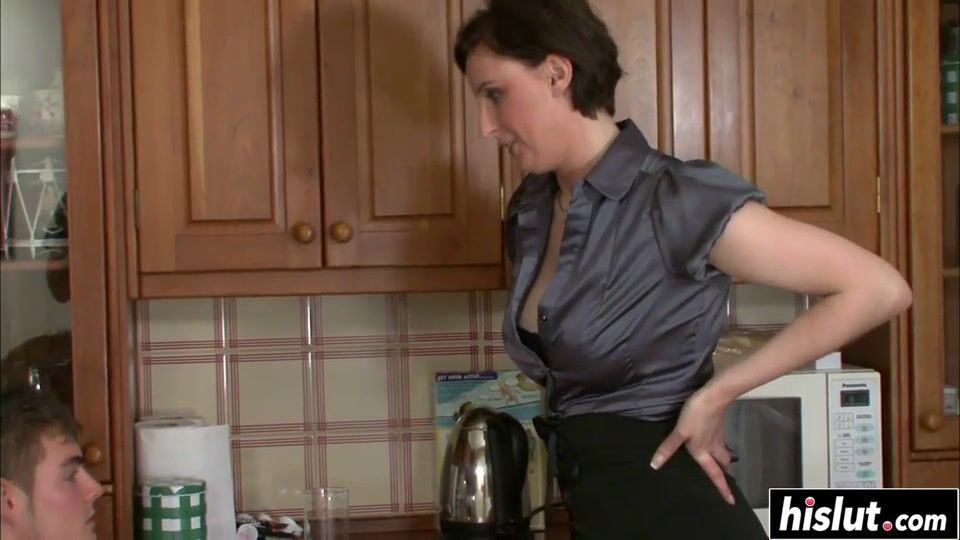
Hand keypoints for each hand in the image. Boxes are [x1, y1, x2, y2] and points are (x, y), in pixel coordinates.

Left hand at [649, 388, 736, 504]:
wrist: (713, 397)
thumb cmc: (696, 416)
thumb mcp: (680, 432)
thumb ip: (668, 448)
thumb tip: (655, 466)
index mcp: (703, 452)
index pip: (715, 474)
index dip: (723, 489)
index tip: (731, 501)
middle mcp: (713, 447)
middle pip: (722, 464)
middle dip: (724, 473)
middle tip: (725, 479)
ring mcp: (717, 435)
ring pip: (723, 452)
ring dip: (723, 459)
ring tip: (720, 463)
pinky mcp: (717, 425)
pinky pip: (719, 441)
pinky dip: (718, 446)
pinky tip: (711, 441)